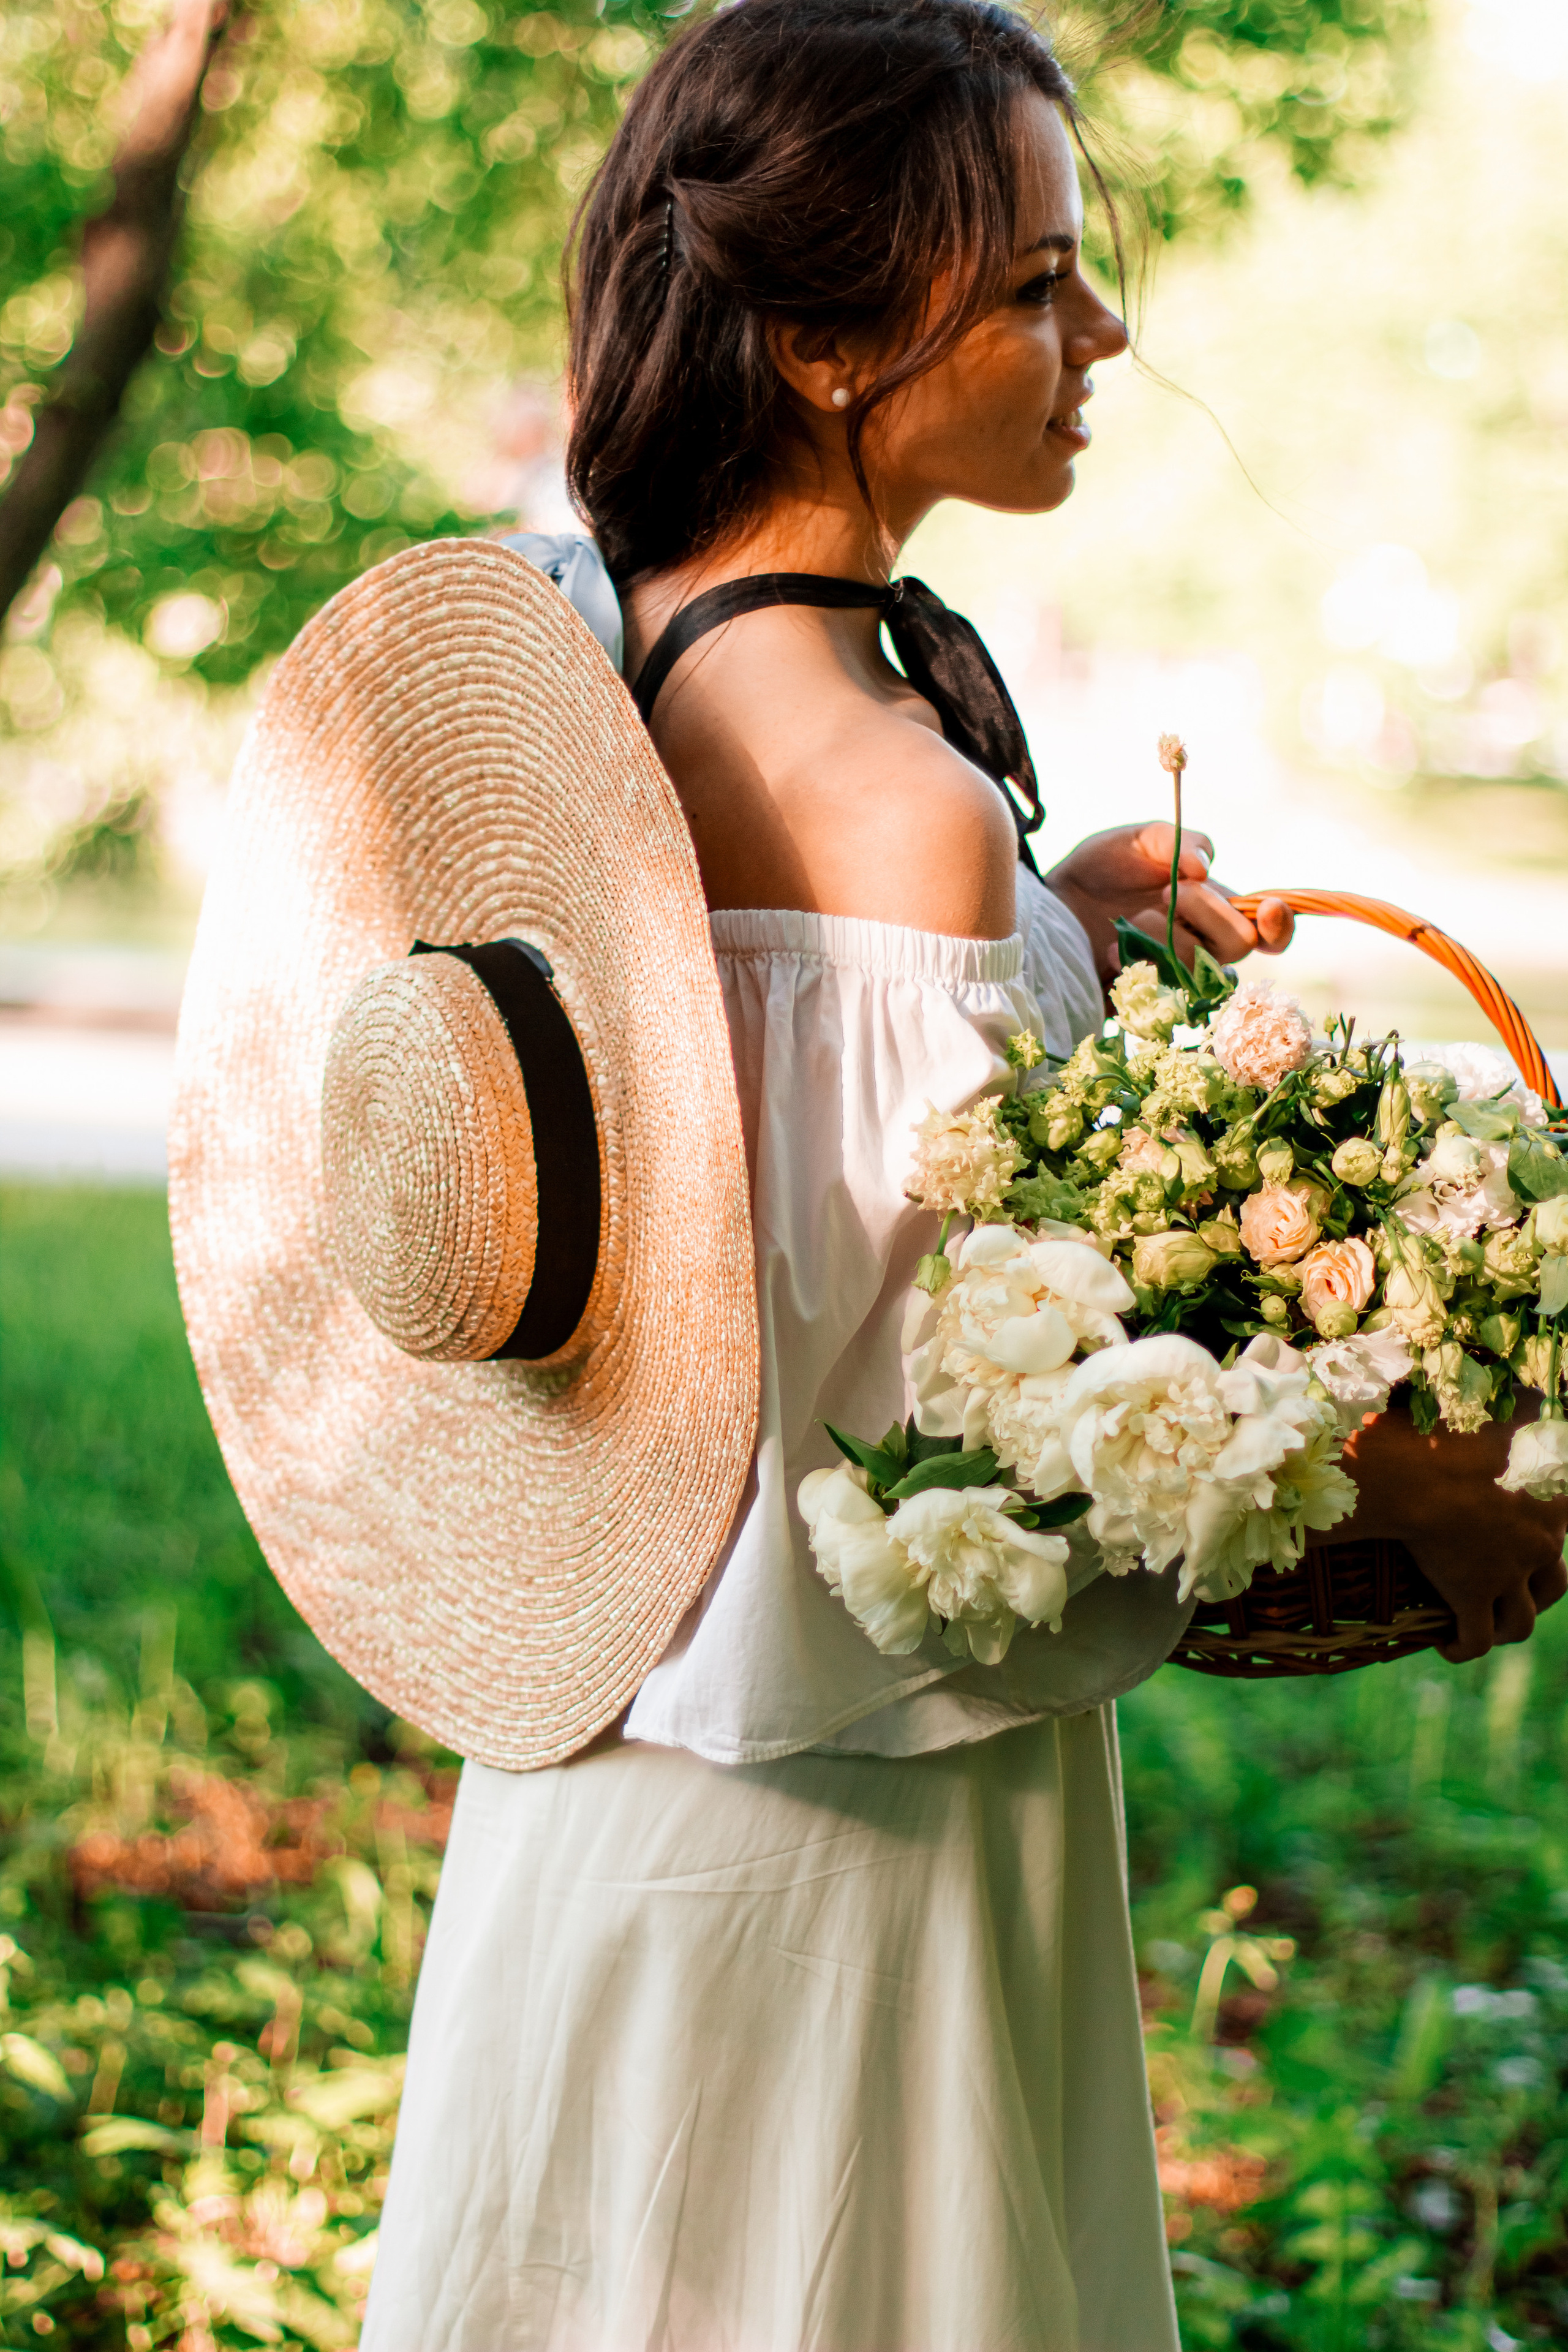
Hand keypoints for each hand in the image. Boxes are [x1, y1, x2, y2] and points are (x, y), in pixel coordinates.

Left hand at [1044, 822, 1293, 993]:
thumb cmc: (1102, 868)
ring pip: (1199, 968)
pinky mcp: (1145, 1003)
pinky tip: (1109, 952)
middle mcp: (1202, 947)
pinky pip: (1159, 995)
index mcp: (1214, 908)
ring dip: (1163, 936)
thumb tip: (1204, 866)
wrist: (1052, 901)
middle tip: (1166, 893)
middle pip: (1238, 945)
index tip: (1268, 909)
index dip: (1279, 925)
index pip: (1267, 929)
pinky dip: (1133, 967)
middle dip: (1205, 911)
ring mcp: (1175, 978)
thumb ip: (1177, 840)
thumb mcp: (1139, 839)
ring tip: (1128, 920)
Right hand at [1339, 1400, 1567, 1661]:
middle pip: (1555, 1580)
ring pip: (1523, 1620)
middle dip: (1534, 1587)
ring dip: (1507, 1625)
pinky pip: (1476, 1638)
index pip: (1565, 1521)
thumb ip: (1534, 1405)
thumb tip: (1538, 1397)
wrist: (1417, 1470)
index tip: (1522, 1533)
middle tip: (1507, 1585)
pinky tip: (1448, 1645)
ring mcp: (1512, 1573)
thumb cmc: (1456, 1429)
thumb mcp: (1513, 1404)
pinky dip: (1465, 1646)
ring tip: (1486, 1625)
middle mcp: (1544, 1541)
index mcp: (1555, 1497)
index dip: (1547, 1531)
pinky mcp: (1475, 1596)